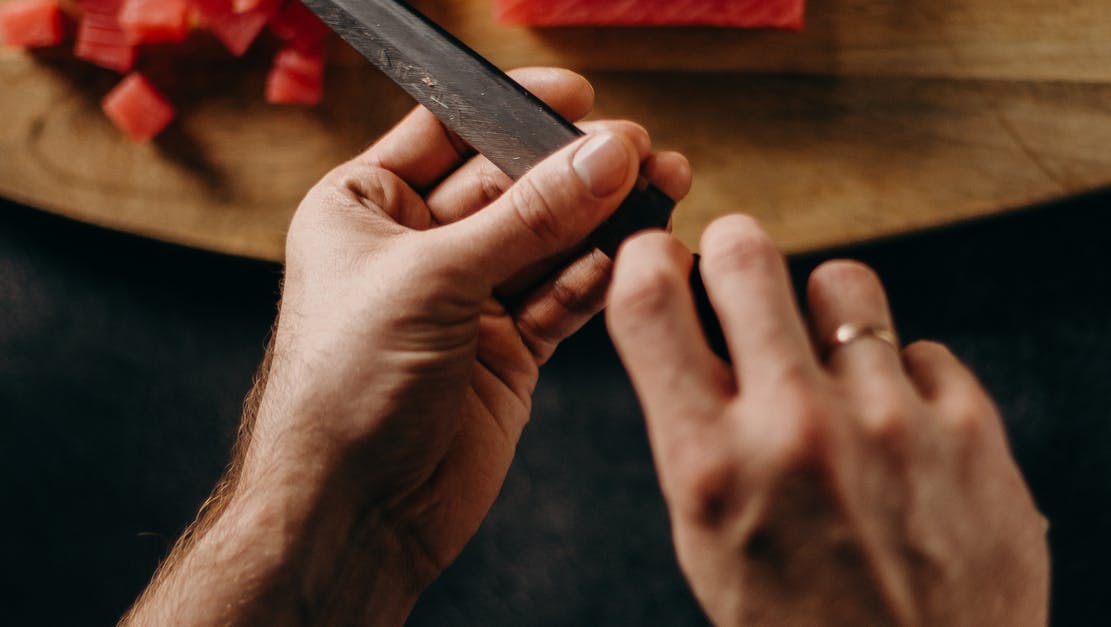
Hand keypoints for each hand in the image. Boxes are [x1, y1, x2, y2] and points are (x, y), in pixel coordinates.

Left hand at [124, 67, 690, 625]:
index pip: (450, 130)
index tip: (579, 99)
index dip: (515, 109)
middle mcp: (418, 247)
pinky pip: (562, 299)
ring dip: (600, 221)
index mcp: (366, 207)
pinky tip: (628, 259)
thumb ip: (528, 217)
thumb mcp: (433, 279)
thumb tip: (603, 157)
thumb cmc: (344, 389)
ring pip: (548, 242)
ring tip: (659, 193)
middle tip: (639, 153)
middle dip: (574, 170)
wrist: (351, 512)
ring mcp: (466, 300)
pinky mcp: (506, 351)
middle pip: (512, 184)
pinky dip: (595, 280)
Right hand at [607, 216, 1048, 625]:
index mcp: (709, 467)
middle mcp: (795, 430)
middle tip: (742, 275)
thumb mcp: (709, 540)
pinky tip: (900, 432)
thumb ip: (696, 432)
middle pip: (746, 254)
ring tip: (833, 361)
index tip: (661, 259)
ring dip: (828, 311)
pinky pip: (922, 348)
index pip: (649, 300)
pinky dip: (903, 379)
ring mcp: (889, 423)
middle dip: (735, 252)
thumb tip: (692, 327)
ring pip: (844, 282)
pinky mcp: (970, 430)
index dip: (646, 260)